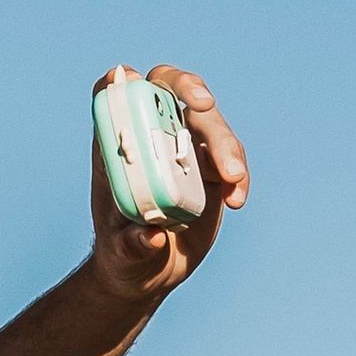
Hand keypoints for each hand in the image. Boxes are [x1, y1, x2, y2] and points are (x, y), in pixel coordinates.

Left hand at [88, 61, 248, 306]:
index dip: (125, 83)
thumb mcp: (121, 255)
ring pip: (208, 122)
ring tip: (233, 180)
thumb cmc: (123, 256)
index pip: (117, 96)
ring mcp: (184, 147)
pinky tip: (237, 199)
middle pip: (171, 92)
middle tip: (204, 104)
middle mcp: (152, 137)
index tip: (137, 84)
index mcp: (118, 147)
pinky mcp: (211, 166)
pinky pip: (231, 157)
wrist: (149, 272)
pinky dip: (238, 174)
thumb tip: (151, 236)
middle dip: (189, 88)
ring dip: (224, 142)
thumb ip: (130, 245)